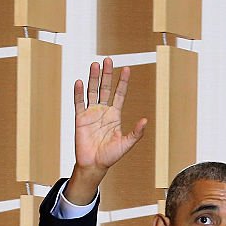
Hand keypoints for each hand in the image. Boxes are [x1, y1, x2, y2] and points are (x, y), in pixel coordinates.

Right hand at [64, 57, 146, 203]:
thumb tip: (146, 120)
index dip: (123, 82)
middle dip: (107, 74)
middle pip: (105, 88)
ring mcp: (91, 113)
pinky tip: (79, 82)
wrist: (94, 165)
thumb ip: (136, 133)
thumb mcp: (126, 144)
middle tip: (108, 60)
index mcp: (114, 115)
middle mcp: (103, 111)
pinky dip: (79, 93)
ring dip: (93, 78)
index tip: (127, 69)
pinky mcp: (80, 119)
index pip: (119, 94)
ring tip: (95, 65)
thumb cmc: (110, 156)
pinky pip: (79, 103)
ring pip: (92, 92)